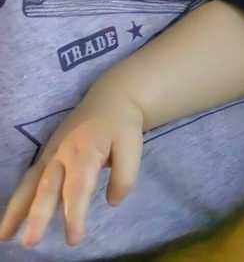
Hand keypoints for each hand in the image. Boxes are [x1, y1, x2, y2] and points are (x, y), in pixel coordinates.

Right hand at [0, 89, 143, 246]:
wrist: (110, 99)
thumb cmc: (122, 125)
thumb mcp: (133, 146)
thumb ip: (125, 175)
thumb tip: (112, 202)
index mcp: (85, 151)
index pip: (78, 188)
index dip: (75, 214)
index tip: (73, 238)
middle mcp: (62, 154)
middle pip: (48, 188)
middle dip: (38, 216)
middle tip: (30, 243)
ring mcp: (50, 154)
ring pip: (31, 184)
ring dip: (17, 210)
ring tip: (4, 235)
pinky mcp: (45, 156)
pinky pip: (28, 179)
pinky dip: (17, 199)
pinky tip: (10, 219)